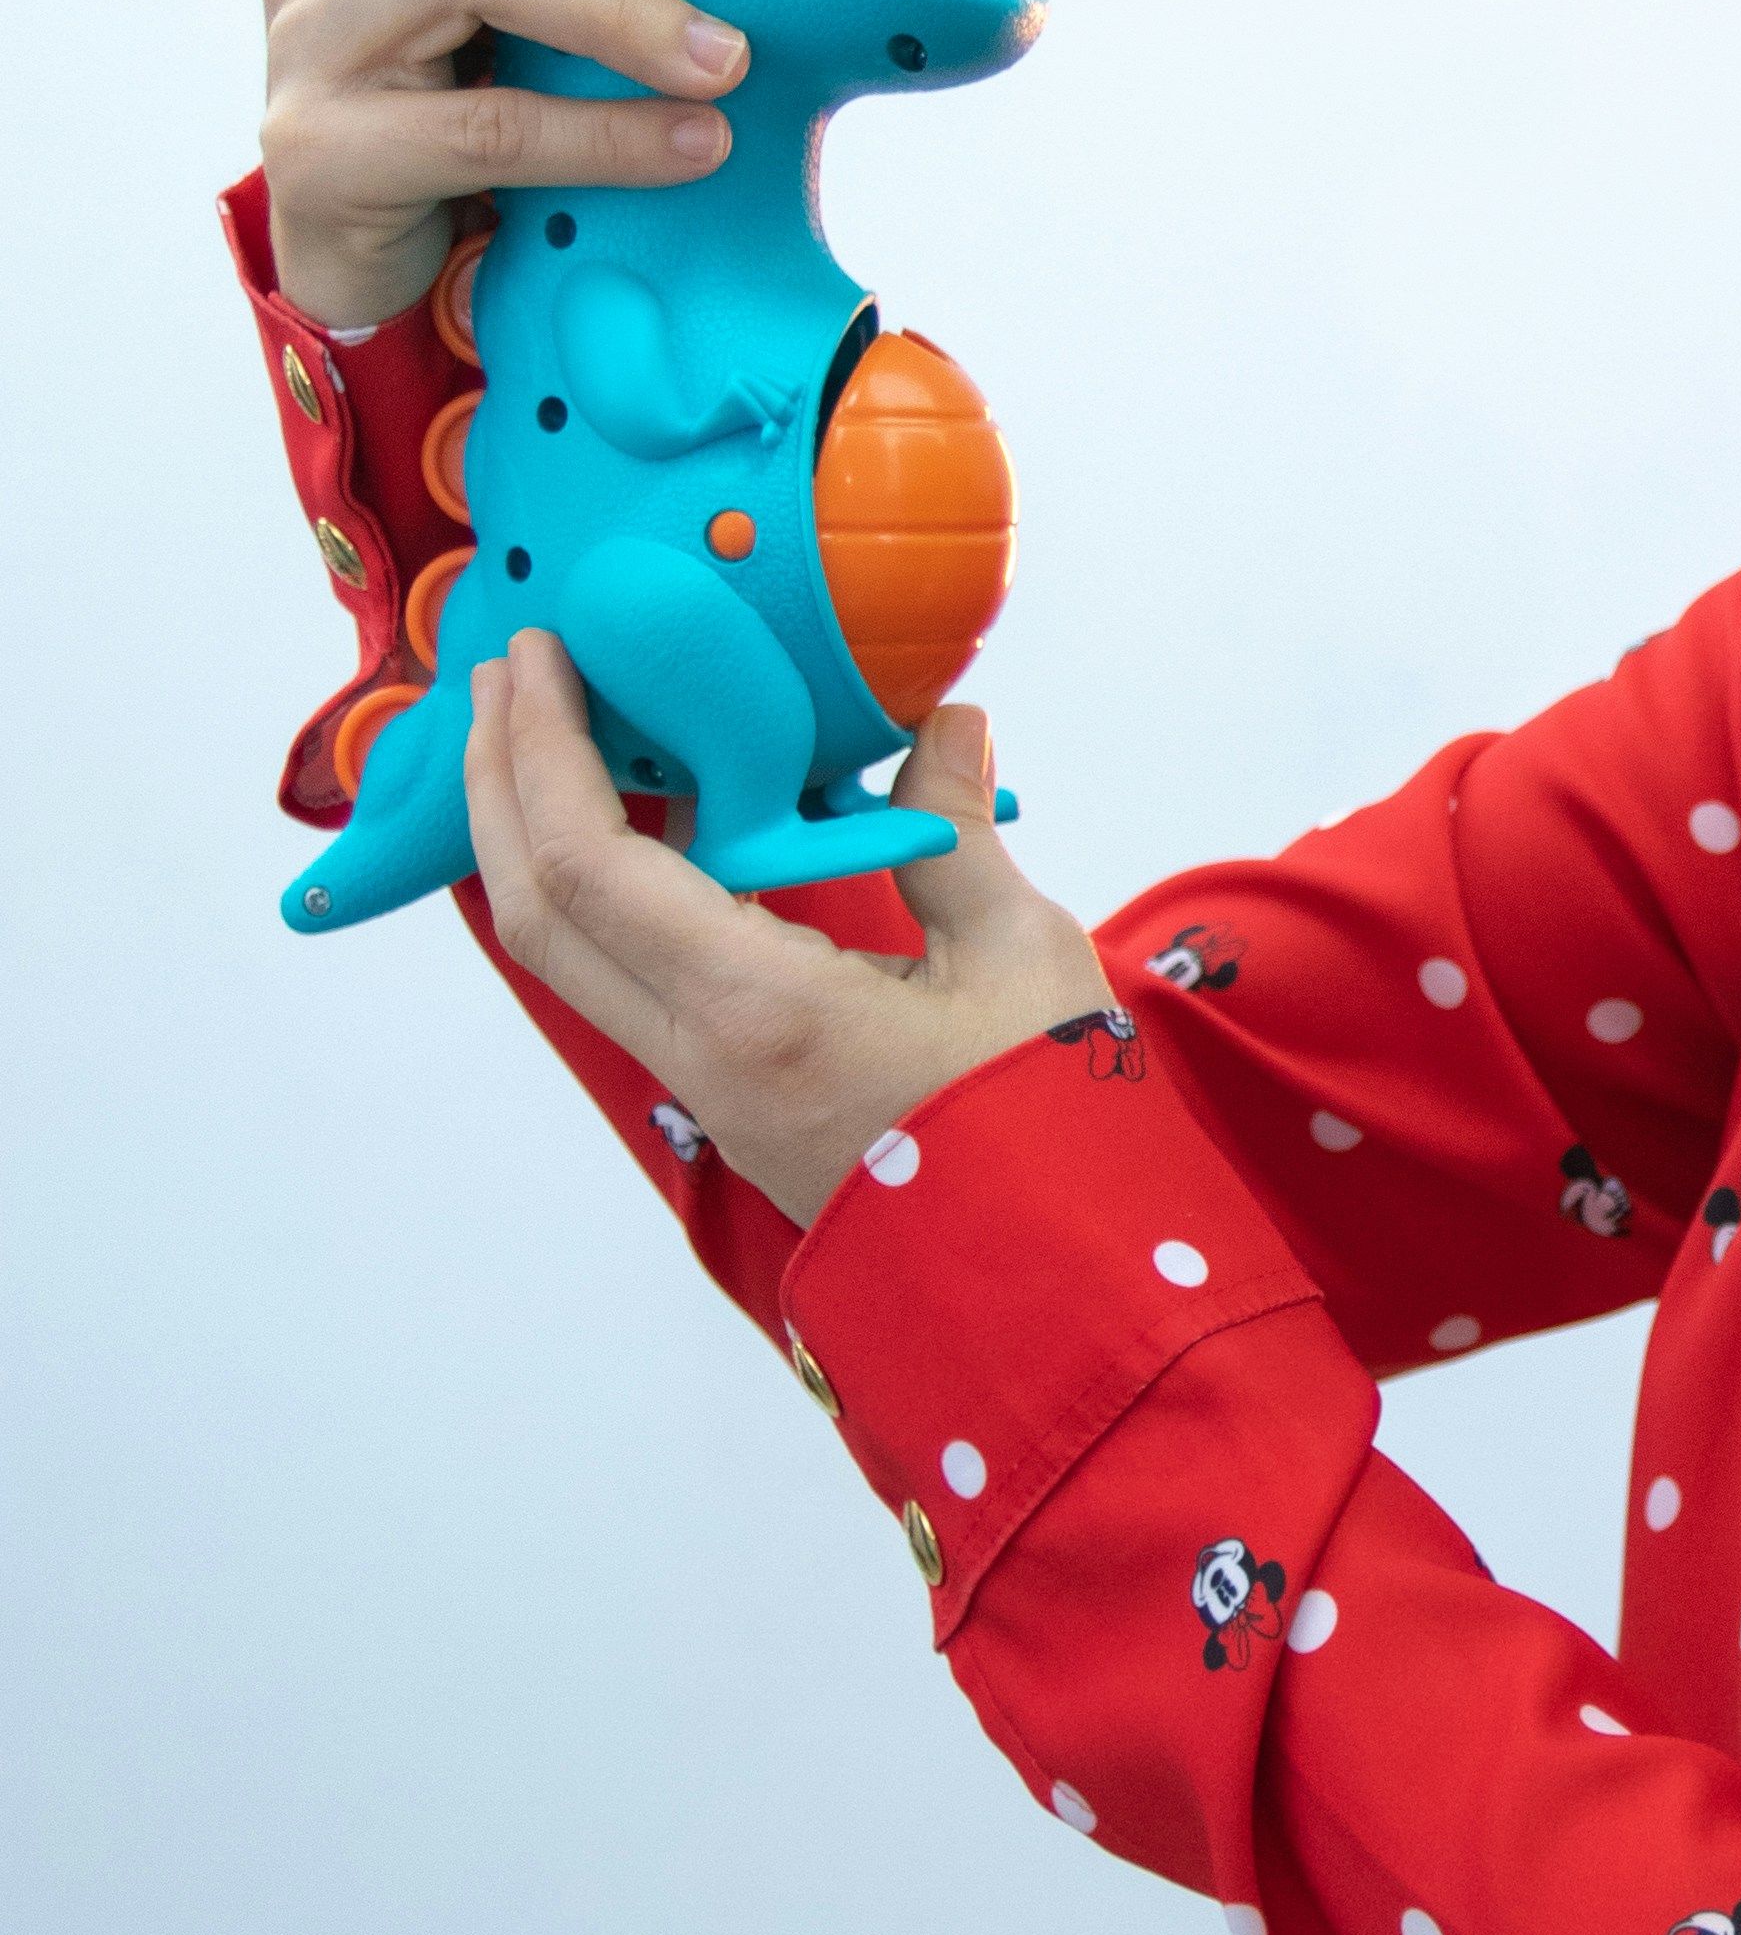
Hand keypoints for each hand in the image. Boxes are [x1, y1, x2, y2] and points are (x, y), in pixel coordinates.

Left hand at [467, 636, 1116, 1227]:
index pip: (590, 865)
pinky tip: (644, 824)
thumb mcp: (1019, 957)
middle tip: (507, 674)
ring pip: (566, 952)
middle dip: (497, 781)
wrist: (1049, 1278)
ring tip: (550, 733)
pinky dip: (598, 886)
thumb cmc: (1048, 1131)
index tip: (541, 655)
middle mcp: (701, 1053)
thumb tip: (942, 722)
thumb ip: (954, 832)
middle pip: (535, 911)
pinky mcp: (726, 1096)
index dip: (544, 750)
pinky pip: (623, 975)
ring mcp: (704, 1085)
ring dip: (532, 836)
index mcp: (761, 1010)